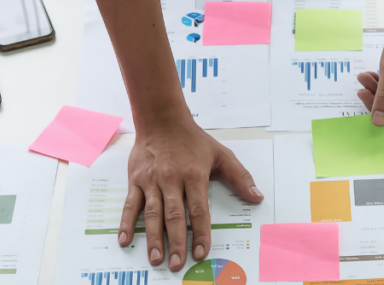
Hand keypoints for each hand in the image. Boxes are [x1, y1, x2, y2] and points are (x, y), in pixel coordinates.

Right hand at [118, 110, 263, 271]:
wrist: (162, 120)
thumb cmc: (192, 139)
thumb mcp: (221, 154)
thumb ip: (240, 177)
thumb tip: (257, 197)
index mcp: (194, 176)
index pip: (199, 210)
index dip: (200, 233)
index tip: (201, 252)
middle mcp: (171, 180)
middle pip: (174, 216)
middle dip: (176, 242)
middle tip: (177, 264)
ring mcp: (151, 181)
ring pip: (152, 213)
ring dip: (153, 238)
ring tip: (155, 258)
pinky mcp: (135, 180)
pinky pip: (130, 205)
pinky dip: (126, 223)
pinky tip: (125, 240)